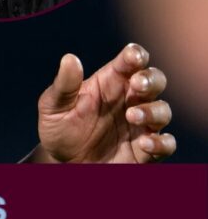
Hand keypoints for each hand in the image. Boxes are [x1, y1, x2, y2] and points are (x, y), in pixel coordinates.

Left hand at [37, 43, 175, 163]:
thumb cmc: (59, 127)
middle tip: (138, 84)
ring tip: (132, 115)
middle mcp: (129, 100)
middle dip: (151, 79)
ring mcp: (140, 124)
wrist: (61, 162)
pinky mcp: (145, 150)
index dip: (135, 55)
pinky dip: (161, 143)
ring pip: (162, 110)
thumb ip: (64, 85)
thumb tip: (70, 58)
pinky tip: (145, 143)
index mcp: (109, 82)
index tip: (133, 56)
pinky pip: (165, 144)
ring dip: (152, 111)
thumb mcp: (53, 106)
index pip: (129, 62)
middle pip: (154, 80)